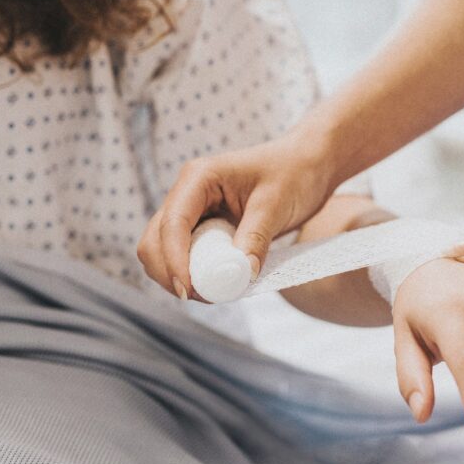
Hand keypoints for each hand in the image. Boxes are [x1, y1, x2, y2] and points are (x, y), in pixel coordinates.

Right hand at [137, 132, 334, 299]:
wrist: (308, 165)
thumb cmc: (294, 173)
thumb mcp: (277, 204)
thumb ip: (256, 237)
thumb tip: (241, 274)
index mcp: (199, 178)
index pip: (172, 223)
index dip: (174, 260)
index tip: (188, 290)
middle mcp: (188, 193)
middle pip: (155, 241)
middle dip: (170, 273)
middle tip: (202, 297)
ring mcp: (193, 211)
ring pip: (163, 251)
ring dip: (178, 276)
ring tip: (213, 293)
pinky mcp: (204, 227)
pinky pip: (185, 255)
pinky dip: (194, 273)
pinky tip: (218, 284)